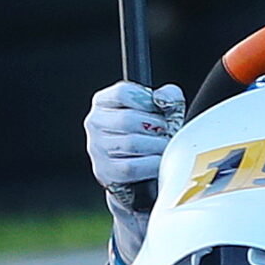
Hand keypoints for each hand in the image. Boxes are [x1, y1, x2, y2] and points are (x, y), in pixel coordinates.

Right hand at [85, 81, 185, 196]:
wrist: (146, 164)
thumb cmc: (152, 132)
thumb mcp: (163, 108)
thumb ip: (168, 95)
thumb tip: (162, 100)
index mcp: (104, 101)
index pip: (122, 93)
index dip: (146, 100)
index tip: (159, 110)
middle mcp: (95, 122)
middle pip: (127, 119)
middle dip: (155, 126)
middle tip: (166, 131)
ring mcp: (96, 147)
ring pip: (130, 143)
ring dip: (156, 145)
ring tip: (164, 145)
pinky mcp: (104, 171)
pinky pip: (131, 167)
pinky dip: (151, 164)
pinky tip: (159, 160)